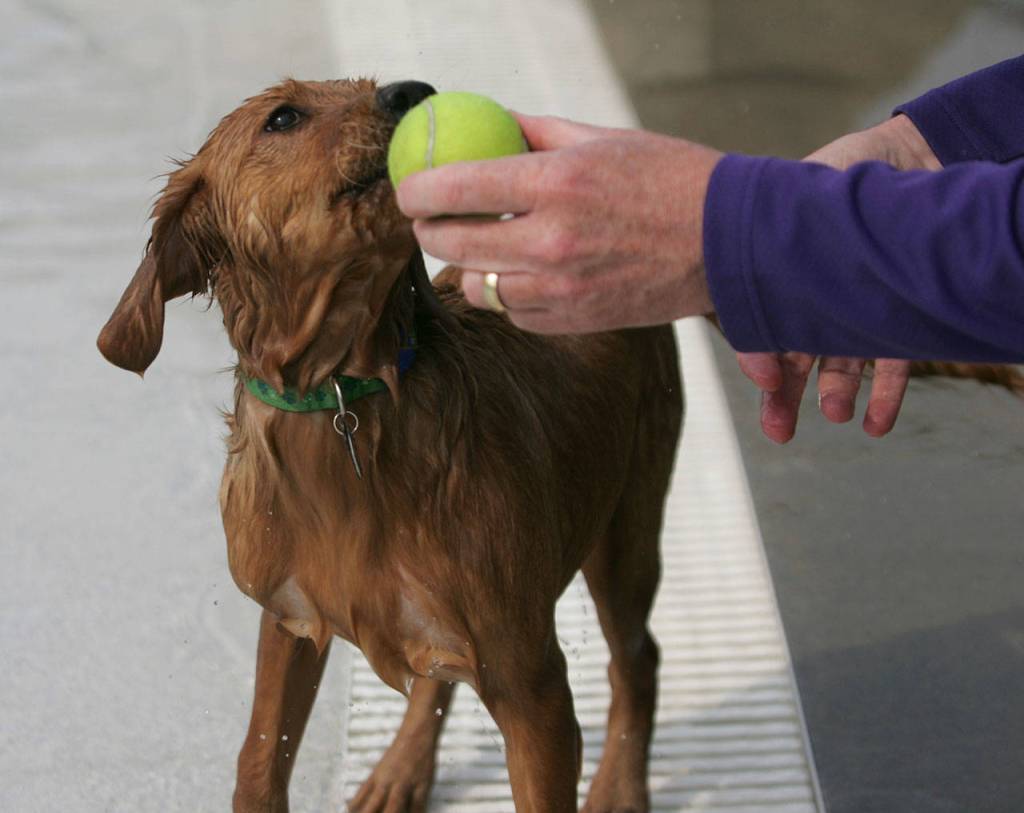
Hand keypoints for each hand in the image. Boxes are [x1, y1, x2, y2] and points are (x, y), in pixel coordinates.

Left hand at [396, 115, 721, 332]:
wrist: (728, 242)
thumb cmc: (670, 179)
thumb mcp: (602, 138)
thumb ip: (536, 132)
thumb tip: (488, 123)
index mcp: (554, 183)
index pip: (453, 188)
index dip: (416, 190)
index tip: (410, 190)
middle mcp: (550, 240)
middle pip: (451, 242)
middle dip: (428, 231)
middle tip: (429, 221)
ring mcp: (560, 288)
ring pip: (477, 285)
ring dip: (470, 265)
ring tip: (483, 247)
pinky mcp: (574, 320)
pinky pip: (513, 312)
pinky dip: (508, 294)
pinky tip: (525, 273)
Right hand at [736, 114, 938, 442]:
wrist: (901, 157)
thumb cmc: (833, 180)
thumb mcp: (791, 214)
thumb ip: (767, 261)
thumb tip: (754, 330)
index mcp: (781, 281)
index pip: (765, 335)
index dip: (761, 367)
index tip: (765, 390)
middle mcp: (817, 301)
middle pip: (796, 359)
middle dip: (786, 399)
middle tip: (778, 432)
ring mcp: (859, 310)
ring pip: (842, 363)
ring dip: (836, 393)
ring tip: (836, 413)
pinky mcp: (901, 315)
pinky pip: (893, 361)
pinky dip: (885, 395)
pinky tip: (875, 424)